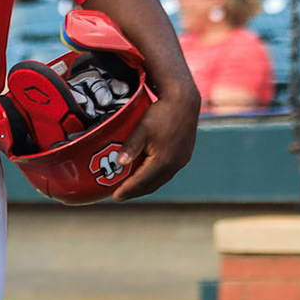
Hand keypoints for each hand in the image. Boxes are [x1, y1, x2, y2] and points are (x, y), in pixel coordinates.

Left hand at [110, 85, 198, 202]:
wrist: (184, 102)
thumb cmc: (162, 112)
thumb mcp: (142, 128)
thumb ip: (131, 146)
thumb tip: (120, 163)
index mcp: (163, 161)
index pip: (141, 182)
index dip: (127, 190)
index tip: (115, 197)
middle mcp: (174, 165)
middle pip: (151, 185)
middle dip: (135, 192)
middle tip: (120, 195)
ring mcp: (181, 161)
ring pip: (160, 180)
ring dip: (145, 185)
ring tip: (131, 188)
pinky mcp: (183, 156)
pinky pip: (167, 172)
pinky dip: (154, 177)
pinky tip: (146, 174)